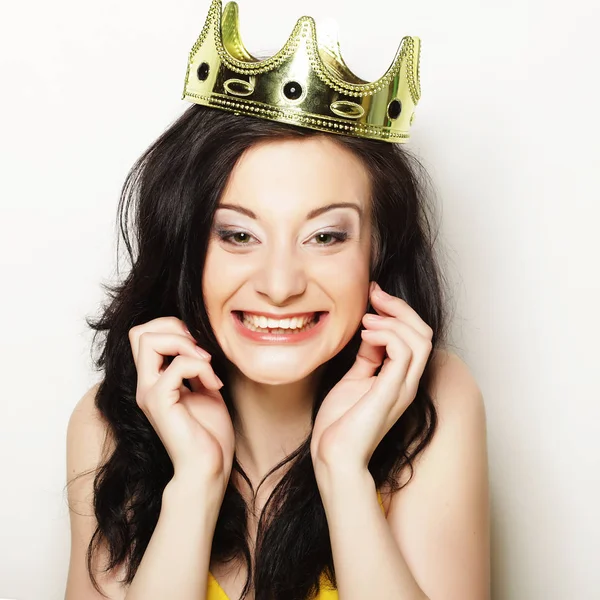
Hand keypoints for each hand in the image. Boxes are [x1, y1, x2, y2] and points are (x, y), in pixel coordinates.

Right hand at [129, 317, 234, 493]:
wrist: (208, 467)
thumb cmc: (209, 433)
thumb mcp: (205, 388)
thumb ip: (197, 366)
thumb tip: (200, 342)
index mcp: (154, 380)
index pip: (143, 335)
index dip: (171, 327)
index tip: (200, 345)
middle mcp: (145, 384)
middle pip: (140, 332)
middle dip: (175, 328)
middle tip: (202, 350)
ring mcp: (149, 393)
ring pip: (148, 341)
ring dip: (185, 344)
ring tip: (208, 364)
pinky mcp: (159, 403)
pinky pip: (176, 366)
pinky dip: (200, 366)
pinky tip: (215, 384)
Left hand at [310, 282, 432, 474]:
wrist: (334, 456)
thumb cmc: (340, 423)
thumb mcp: (354, 379)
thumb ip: (367, 358)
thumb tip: (369, 333)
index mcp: (400, 378)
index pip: (415, 335)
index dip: (397, 310)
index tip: (373, 293)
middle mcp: (407, 382)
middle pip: (424, 332)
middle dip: (400, 307)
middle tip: (374, 295)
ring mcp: (403, 387)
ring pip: (420, 339)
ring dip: (392, 321)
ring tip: (365, 321)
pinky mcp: (391, 392)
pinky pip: (404, 353)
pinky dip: (386, 335)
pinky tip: (364, 336)